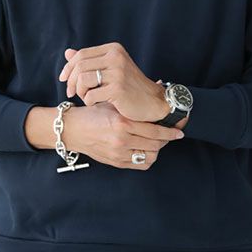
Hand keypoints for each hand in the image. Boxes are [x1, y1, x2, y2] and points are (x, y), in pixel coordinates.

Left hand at [58, 42, 167, 121]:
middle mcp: (116, 57)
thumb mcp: (111, 69)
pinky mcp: (118, 89)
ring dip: (80, 92)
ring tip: (87, 98)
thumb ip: (90, 61)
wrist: (154, 102)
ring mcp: (118, 72)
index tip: (64, 79)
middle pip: (79, 66)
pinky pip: (90, 95)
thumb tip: (67, 52)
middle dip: (71, 81)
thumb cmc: (130, 87)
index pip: (81, 54)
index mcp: (114, 49)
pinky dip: (89, 102)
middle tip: (71, 93)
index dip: (68, 67)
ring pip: (82, 80)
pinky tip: (96, 103)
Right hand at [65, 101, 183, 169]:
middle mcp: (121, 140)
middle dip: (165, 140)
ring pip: (149, 157)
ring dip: (156, 150)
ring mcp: (118, 153)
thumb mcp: (113, 104)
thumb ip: (134, 104)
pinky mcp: (115, 162)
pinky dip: (146, 158)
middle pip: (155, 145)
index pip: (154, 131)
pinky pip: (139, 165)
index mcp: (122, 123)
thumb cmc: (93, 113)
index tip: (178, 131)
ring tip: (157, 142)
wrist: (72, 129)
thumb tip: (159, 86)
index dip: (169, 132)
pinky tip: (146, 150)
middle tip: (169, 135)